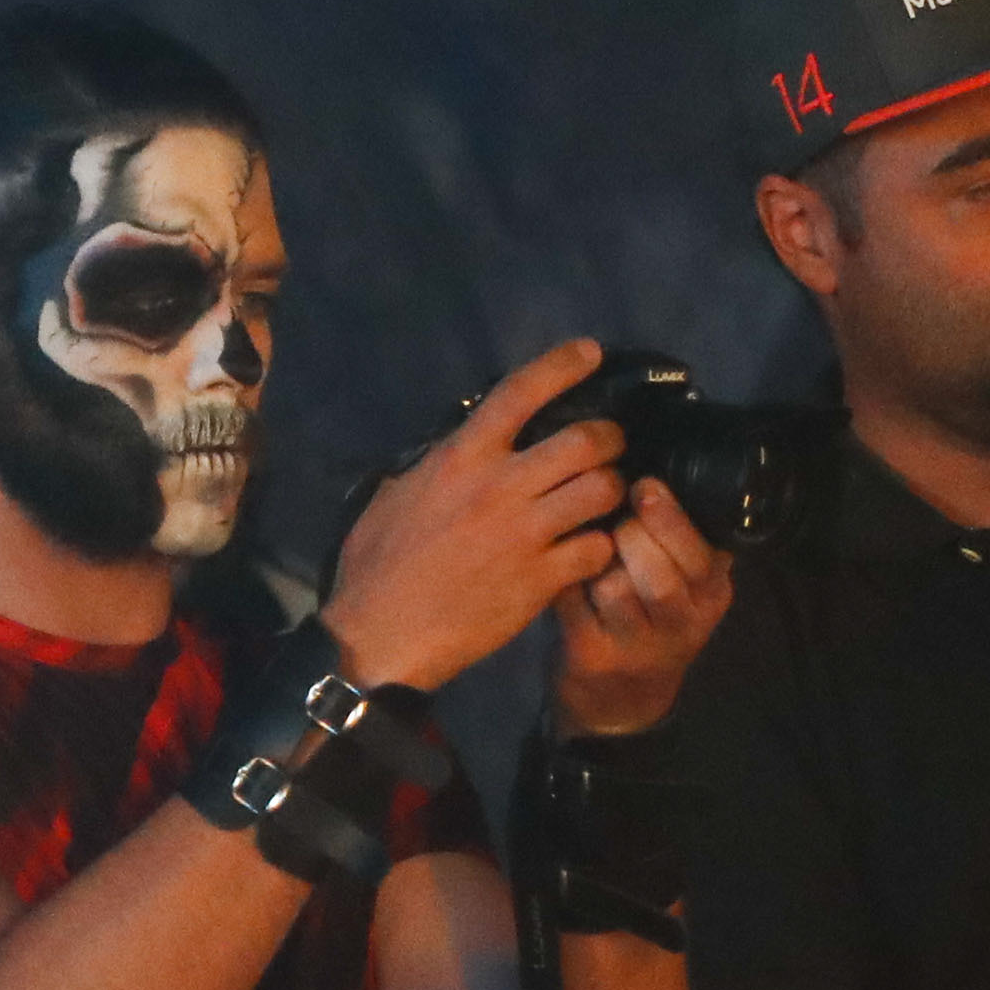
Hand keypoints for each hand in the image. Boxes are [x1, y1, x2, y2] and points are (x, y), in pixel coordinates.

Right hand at [321, 339, 632, 693]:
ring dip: (612, 492)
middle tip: (608, 448)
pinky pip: (597, 548)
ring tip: (604, 500)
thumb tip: (457, 446)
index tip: (589, 353)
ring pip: (603, 490)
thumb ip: (436, 466)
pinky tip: (590, 552)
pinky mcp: (541, 581)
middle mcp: (500, 487)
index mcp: (461, 458)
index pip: (520, 392)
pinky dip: (601, 547)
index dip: (562, 365)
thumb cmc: (377, 566)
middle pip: (585, 440)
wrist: (380, 637)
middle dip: (609, 439)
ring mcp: (525, 535)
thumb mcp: (394, 496)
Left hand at [552, 478, 732, 734]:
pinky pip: (573, 602)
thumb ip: (680, 539)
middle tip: (614, 517)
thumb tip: (652, 470)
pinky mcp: (593, 657)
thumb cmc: (650, 617)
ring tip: (590, 546)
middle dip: (632, 534)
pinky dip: (564, 577)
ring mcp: (637, 647)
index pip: (700, 553)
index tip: (643, 484)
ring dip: (596, 559)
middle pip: (661, 574)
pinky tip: (560, 567)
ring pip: (615, 588)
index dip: (669, 516)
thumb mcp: (685, 585)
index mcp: (712, 594)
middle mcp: (683, 625)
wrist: (621, 701)